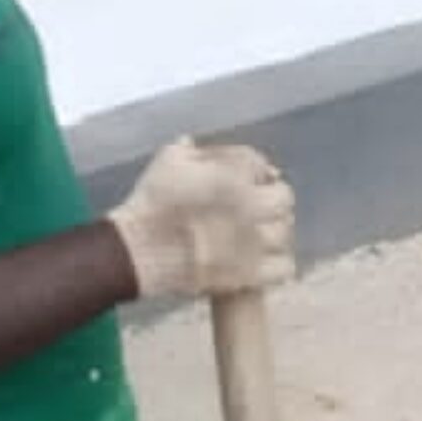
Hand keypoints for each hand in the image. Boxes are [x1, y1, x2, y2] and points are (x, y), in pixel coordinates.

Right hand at [109, 139, 298, 299]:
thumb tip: (202, 146)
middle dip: (272, 199)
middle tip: (258, 207)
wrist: (136, 251)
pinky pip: (284, 267)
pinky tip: (263, 260)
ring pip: (285, 232)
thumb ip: (194, 150)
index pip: (260, 164)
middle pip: (284, 197)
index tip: (250, 178)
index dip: (255, 170)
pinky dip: (278, 264)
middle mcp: (249, 207)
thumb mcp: (169, 160)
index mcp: (233, 176)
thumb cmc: (149, 204)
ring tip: (260, 234)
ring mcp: (252, 242)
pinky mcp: (248, 274)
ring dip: (274, 231)